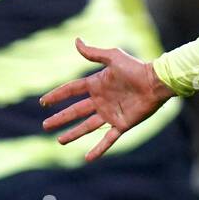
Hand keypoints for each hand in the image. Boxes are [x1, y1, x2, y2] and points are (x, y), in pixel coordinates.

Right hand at [40, 38, 175, 160]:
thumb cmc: (136, 68)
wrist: (155, 83)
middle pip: (75, 111)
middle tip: (45, 125)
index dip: (57, 95)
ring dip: (73, 134)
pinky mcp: (121, 124)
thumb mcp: (113, 57)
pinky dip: (98, 149)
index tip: (43, 101)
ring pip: (87, 127)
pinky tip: (88, 158)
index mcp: (97, 84)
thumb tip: (76, 41)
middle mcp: (101, 101)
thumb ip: (94, 53)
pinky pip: (107, 140)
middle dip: (60, 118)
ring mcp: (110, 114)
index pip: (71, 90)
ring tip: (59, 141)